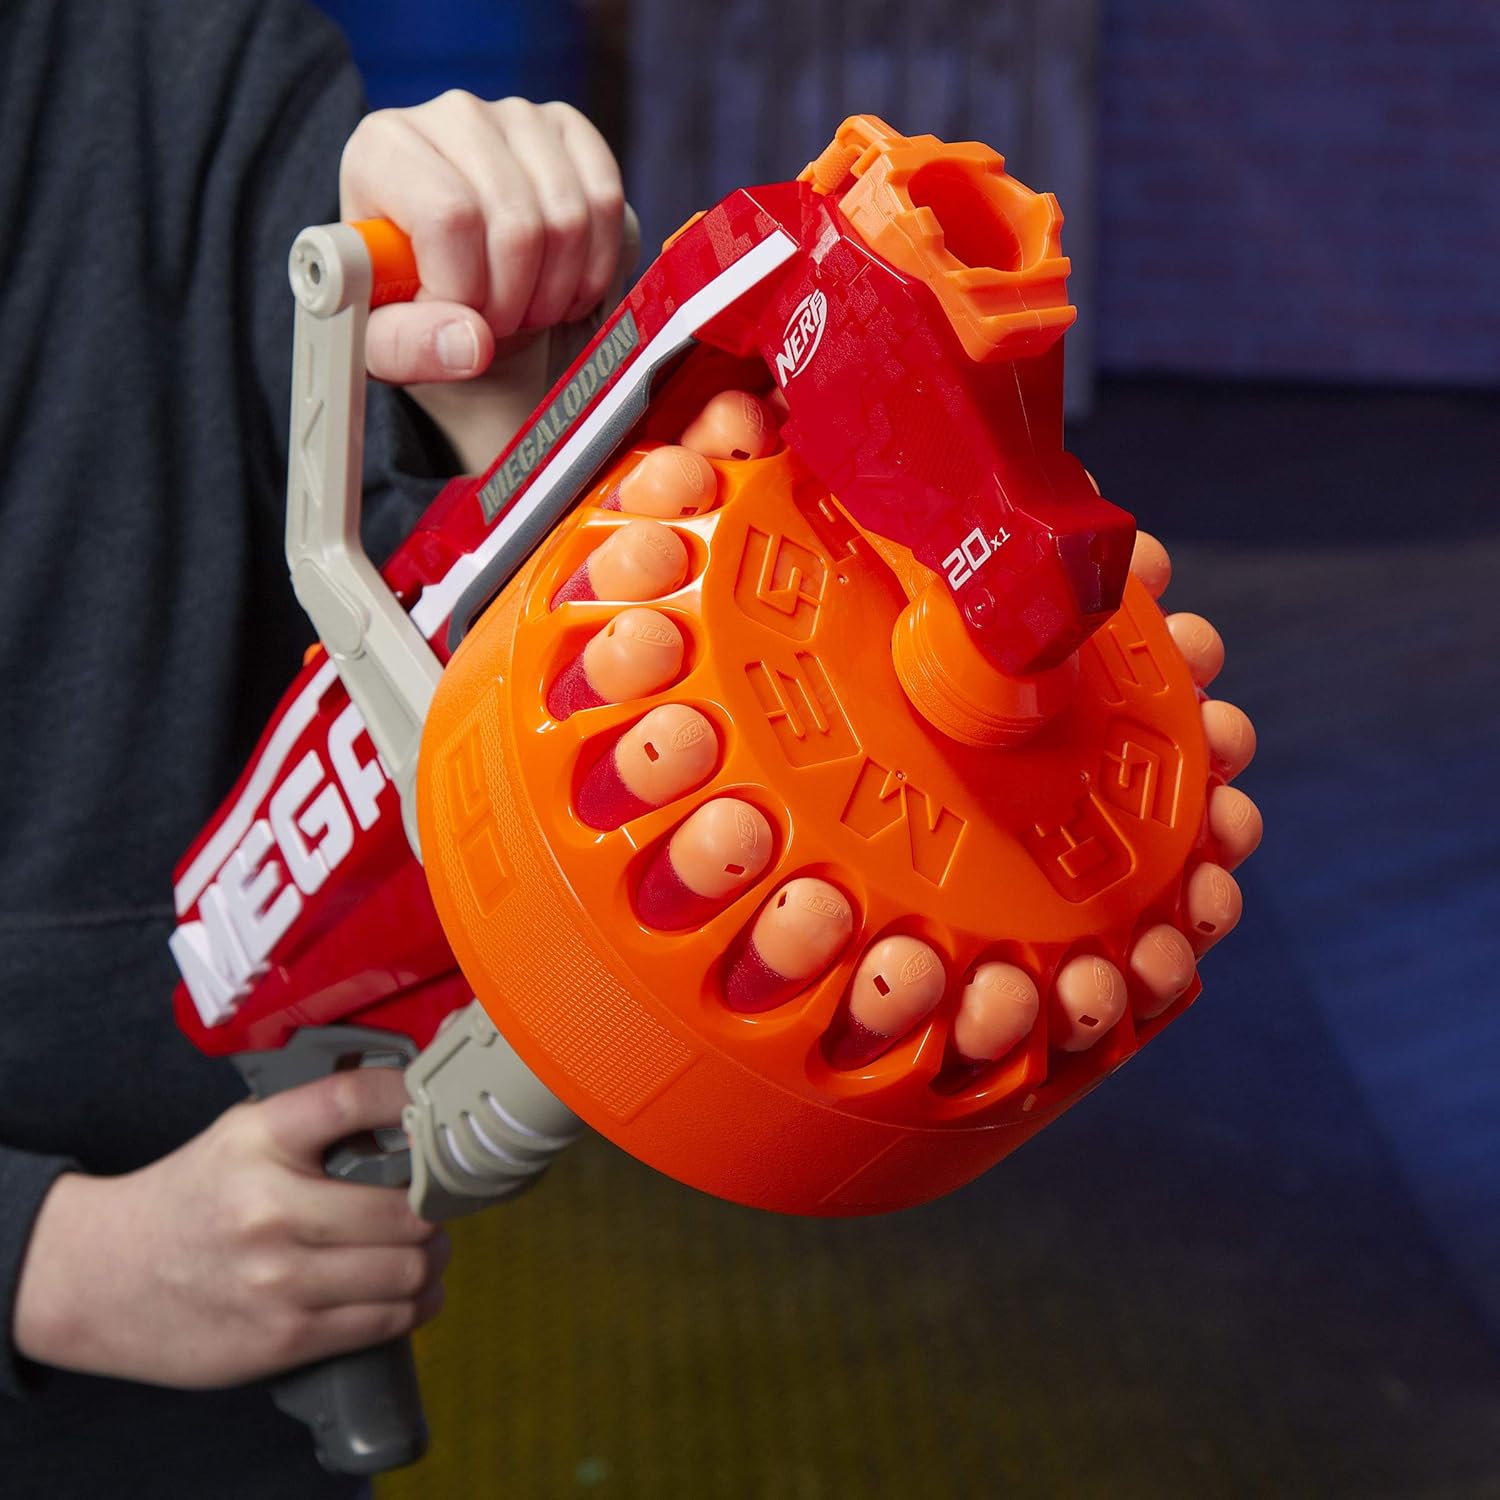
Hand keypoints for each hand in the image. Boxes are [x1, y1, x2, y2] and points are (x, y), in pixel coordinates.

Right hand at [13, 1070, 447, 1388]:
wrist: (100, 1279)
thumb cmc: (189, 1198)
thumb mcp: (241, 1135)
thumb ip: (315, 1118)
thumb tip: (406, 1104)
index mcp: (259, 1140)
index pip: (353, 1099)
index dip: (406, 1097)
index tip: (432, 1108)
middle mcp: (271, 1208)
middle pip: (406, 1206)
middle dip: (434, 1205)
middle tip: (437, 1201)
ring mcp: (279, 1279)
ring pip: (409, 1268)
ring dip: (433, 1257)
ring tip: (427, 1246)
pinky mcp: (285, 1337)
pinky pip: (386, 1320)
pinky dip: (415, 1304)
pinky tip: (411, 1290)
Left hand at [340, 93, 628, 472]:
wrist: (453, 289)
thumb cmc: (408, 308)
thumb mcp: (382, 342)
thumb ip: (408, 346)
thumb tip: (472, 343)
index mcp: (382, 149)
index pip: (449, 218)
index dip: (467, 293)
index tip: (459, 321)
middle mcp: (449, 115)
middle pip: (516, 224)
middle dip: (516, 302)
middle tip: (498, 325)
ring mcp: (516, 116)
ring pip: (567, 219)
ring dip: (556, 292)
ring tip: (526, 309)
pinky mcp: (568, 130)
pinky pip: (606, 202)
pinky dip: (596, 266)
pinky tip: (566, 288)